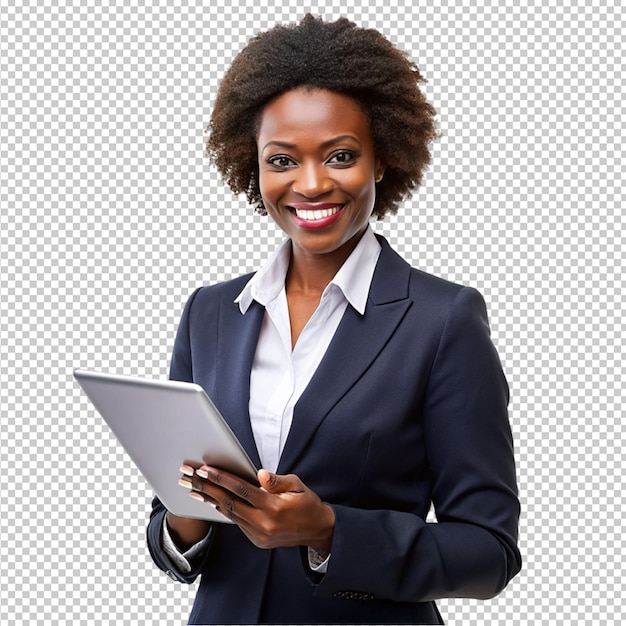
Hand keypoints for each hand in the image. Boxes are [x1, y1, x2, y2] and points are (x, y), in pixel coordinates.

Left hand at [178, 464, 334, 552]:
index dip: (222, 479)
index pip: (241, 490)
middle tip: (189, 477)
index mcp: (274, 507)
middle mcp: (263, 523)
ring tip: (192, 488)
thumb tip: (259, 474)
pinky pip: (236, 523)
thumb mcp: (297, 485)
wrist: (317, 530)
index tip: (205, 469)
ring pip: (229, 514)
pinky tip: (211, 500)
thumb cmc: (307, 503)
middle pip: (228, 503)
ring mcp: (259, 534)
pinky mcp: (257, 540)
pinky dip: (222, 510)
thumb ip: (277, 480)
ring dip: (209, 500)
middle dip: (206, 488)